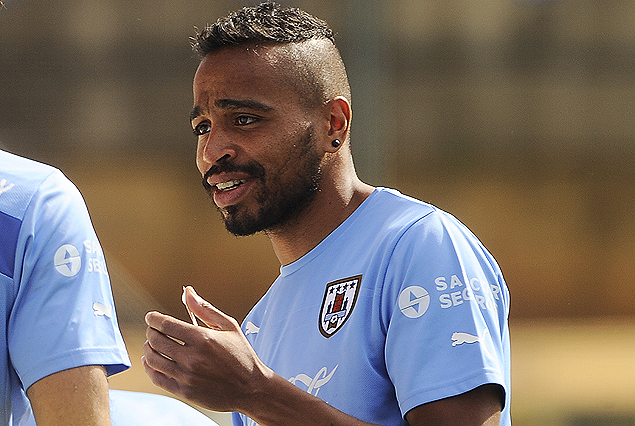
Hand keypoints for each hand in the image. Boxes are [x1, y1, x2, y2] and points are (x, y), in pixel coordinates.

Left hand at [142, 286, 272, 411]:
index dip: (154, 319)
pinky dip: (149, 368)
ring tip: (152, 345)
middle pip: (156, 341)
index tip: (151, 317)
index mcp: (203, 338)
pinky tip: (152, 361)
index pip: (166, 325)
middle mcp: (192, 358)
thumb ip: (205, 309)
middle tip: (153, 330)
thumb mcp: (229, 326)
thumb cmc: (241, 354)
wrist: (251, 388)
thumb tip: (187, 291)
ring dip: (148, 349)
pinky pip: (157, 378)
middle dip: (151, 332)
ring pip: (153, 360)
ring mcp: (187, 376)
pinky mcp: (184, 392)